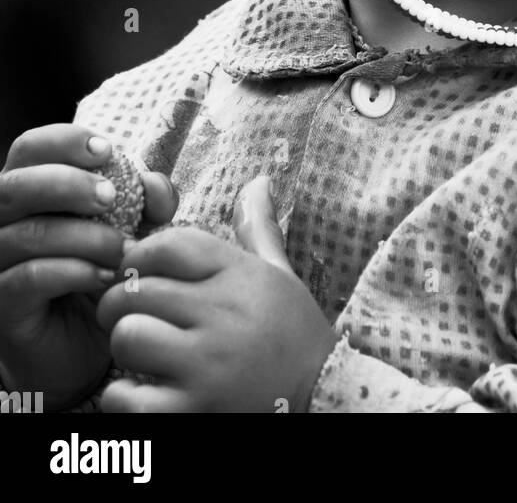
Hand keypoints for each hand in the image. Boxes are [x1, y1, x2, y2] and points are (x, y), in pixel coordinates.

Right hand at [0, 124, 176, 410]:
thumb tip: (154, 184)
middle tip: (109, 197)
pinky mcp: (4, 302)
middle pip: (17, 184)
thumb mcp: (135, 228)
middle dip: (68, 184)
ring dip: (83, 235)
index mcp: (31, 189)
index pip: (30, 148)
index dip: (64, 141)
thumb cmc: (106, 270)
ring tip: (120, 247)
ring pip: (27, 233)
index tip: (107, 150)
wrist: (89, 342)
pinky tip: (105, 275)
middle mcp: (4, 221)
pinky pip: (31, 277)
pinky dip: (74, 270)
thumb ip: (147, 201)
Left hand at [97, 176, 338, 412]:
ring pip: (127, 338)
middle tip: (126, 315)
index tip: (133, 270)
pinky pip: (126, 397)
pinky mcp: (194, 410)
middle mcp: (223, 313)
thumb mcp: (280, 275)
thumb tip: (259, 180)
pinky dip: (122, 398)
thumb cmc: (294, 333)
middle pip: (137, 291)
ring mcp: (208, 365)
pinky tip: (141, 393)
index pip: (170, 245)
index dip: (139, 254)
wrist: (323, 394)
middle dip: (119, 303)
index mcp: (239, 275)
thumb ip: (258, 229)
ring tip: (138, 354)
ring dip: (123, 349)